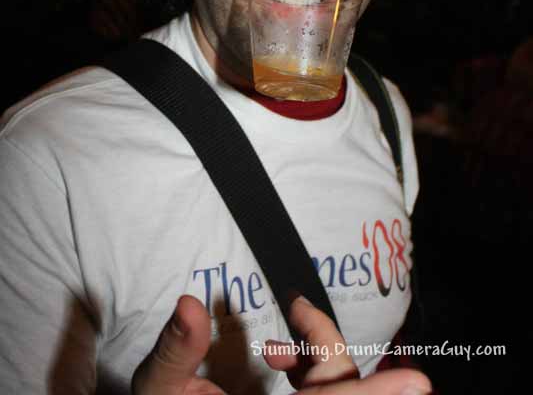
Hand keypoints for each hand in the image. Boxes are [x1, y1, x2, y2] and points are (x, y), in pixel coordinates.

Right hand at [132, 294, 431, 394]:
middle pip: (341, 389)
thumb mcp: (158, 389)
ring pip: (336, 389)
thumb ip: (175, 352)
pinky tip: (279, 361)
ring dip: (316, 358)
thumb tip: (190, 303)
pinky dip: (311, 371)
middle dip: (326, 346)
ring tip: (273, 348)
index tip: (417, 383)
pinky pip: (324, 392)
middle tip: (298, 309)